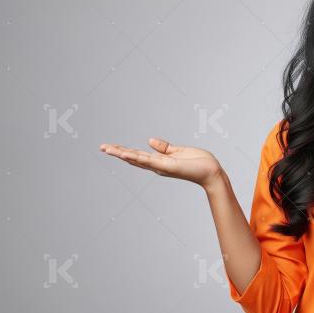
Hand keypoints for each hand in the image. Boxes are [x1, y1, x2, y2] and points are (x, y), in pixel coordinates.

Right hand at [99, 138, 224, 188]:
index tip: (110, 146)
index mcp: (160, 161)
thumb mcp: (178, 151)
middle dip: (117, 152)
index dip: (124, 151)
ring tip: (107, 149)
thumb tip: (149, 140)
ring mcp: (161, 166)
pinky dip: (136, 157)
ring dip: (121, 154)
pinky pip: (148, 160)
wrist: (212, 172)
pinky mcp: (167, 166)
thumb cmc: (199, 163)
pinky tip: (124, 153)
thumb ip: (164, 147)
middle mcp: (157, 166)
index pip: (138, 155)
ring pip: (137, 159)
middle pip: (133, 158)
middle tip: (101, 147)